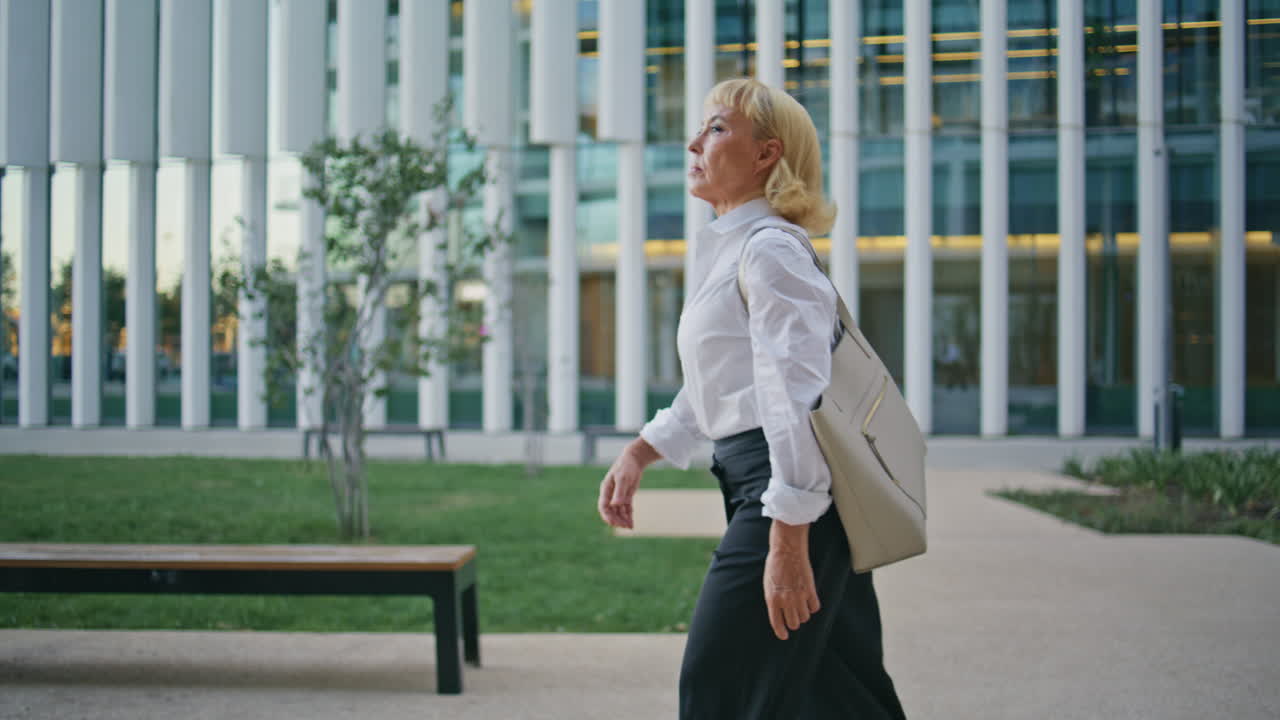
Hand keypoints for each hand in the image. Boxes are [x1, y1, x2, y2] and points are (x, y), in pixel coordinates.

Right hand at [598, 438, 659, 529]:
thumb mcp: (623, 478)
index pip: (603, 506)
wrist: (634, 459)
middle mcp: (611, 494)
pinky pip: (626, 508)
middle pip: (611, 511)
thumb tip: (615, 505)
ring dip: (623, 519)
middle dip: (617, 520)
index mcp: (606, 489)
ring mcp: (618, 495)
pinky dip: (628, 515)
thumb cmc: (626, 466)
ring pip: (618, 511)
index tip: (614, 523)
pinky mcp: (626, 496)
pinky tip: (632, 522)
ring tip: (630, 527)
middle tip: (626, 527)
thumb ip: (619, 492)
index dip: (607, 516)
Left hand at [764, 520, 820, 640]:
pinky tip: (809, 599)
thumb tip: (779, 612)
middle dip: (794, 622)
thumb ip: (773, 599)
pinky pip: (814, 608)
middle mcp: (786, 600)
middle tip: (793, 616)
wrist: (787, 550)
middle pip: (794, 623)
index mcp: (772, 599)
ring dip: (803, 614)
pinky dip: (812, 606)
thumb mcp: (768, 584)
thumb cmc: (775, 565)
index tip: (784, 635)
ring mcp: (799, 596)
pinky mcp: (810, 590)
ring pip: (805, 617)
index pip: (777, 624)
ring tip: (800, 605)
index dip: (781, 632)